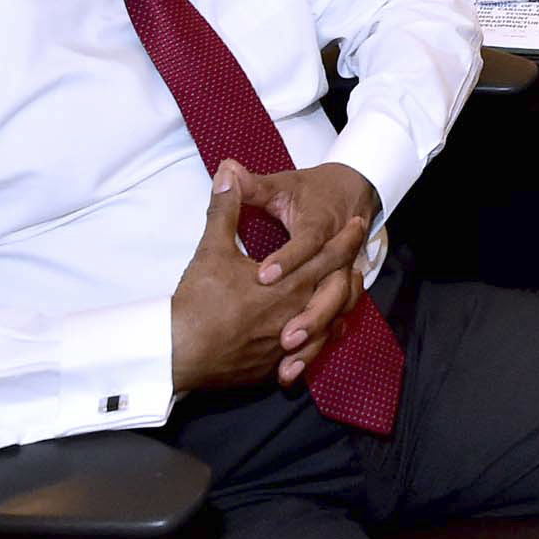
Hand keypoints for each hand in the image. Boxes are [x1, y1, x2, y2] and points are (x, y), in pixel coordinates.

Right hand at [169, 161, 370, 393]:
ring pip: (328, 326)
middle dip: (349, 271)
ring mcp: (287, 345)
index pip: (330, 256)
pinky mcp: (272, 366)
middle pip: (338, 292)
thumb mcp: (213, 250)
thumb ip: (226, 209)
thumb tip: (227, 172)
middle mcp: (296, 315)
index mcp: (289, 285)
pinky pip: (307, 354)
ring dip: (337, 307)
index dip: (346, 238)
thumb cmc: (198, 302)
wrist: (179, 354)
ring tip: (342, 294)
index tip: (357, 224)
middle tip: (359, 258)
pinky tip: (316, 334)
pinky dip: (317, 339)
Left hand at [244, 160, 382, 367]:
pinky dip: (313, 351)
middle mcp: (333, 260)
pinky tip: (288, 373)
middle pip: (329, 293)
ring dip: (312, 339)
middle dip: (307, 317)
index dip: (286, 259)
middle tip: (283, 337)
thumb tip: (225, 169)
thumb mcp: (280, 188)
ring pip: (333, 317)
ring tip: (287, 358)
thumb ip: (250, 186)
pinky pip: (330, 330)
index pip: (307, 244)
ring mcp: (337, 282)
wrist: (356, 193)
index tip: (262, 276)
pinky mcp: (334, 298)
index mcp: (318, 228)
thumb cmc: (313, 193)